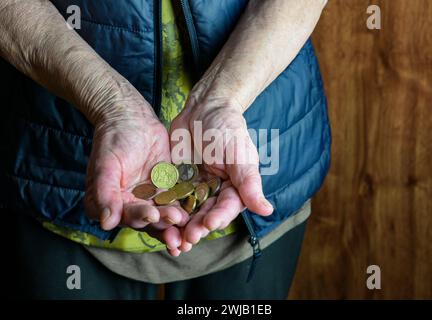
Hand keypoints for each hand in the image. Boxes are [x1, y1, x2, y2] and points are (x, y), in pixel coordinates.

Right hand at [83, 87, 188, 255]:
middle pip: (147, 221)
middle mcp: (128, 206)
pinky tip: (197, 215)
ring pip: (164, 215)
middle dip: (162, 226)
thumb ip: (105, 193)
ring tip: (187, 226)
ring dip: (175, 223)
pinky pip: (177, 201)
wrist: (131, 119)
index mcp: (109, 204)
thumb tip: (106, 222)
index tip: (151, 215)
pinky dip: (186, 209)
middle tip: (176, 225)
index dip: (138, 218)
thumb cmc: (114, 139)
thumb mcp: (107, 164)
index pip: (125, 216)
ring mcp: (148, 199)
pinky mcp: (166, 190)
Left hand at [170, 84, 273, 250]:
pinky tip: (159, 220)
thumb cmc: (226, 128)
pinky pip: (172, 199)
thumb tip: (267, 210)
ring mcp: (195, 188)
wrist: (203, 108)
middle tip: (188, 237)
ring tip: (173, 237)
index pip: (228, 207)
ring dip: (182, 226)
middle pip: (207, 214)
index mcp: (235, 188)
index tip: (210, 224)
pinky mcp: (177, 183)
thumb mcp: (238, 153)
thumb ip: (249, 182)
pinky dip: (167, 211)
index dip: (219, 216)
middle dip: (198, 227)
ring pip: (189, 212)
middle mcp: (216, 192)